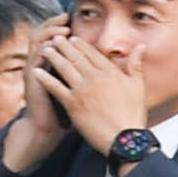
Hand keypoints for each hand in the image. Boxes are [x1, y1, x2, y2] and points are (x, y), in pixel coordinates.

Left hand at [37, 29, 148, 155]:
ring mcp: (82, 90)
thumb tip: (141, 46)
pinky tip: (36, 72)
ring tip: (45, 50)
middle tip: (55, 38)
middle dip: (63, 45)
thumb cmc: (133, 114)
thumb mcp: (138, 86)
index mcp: (110, 73)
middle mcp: (95, 77)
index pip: (92, 53)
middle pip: (76, 56)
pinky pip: (55, 87)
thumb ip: (136, 65)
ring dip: (53, 56)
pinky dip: (45, 78)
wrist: (124, 138)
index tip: (72, 38)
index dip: (80, 44)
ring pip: (64, 67)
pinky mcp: (72, 103)